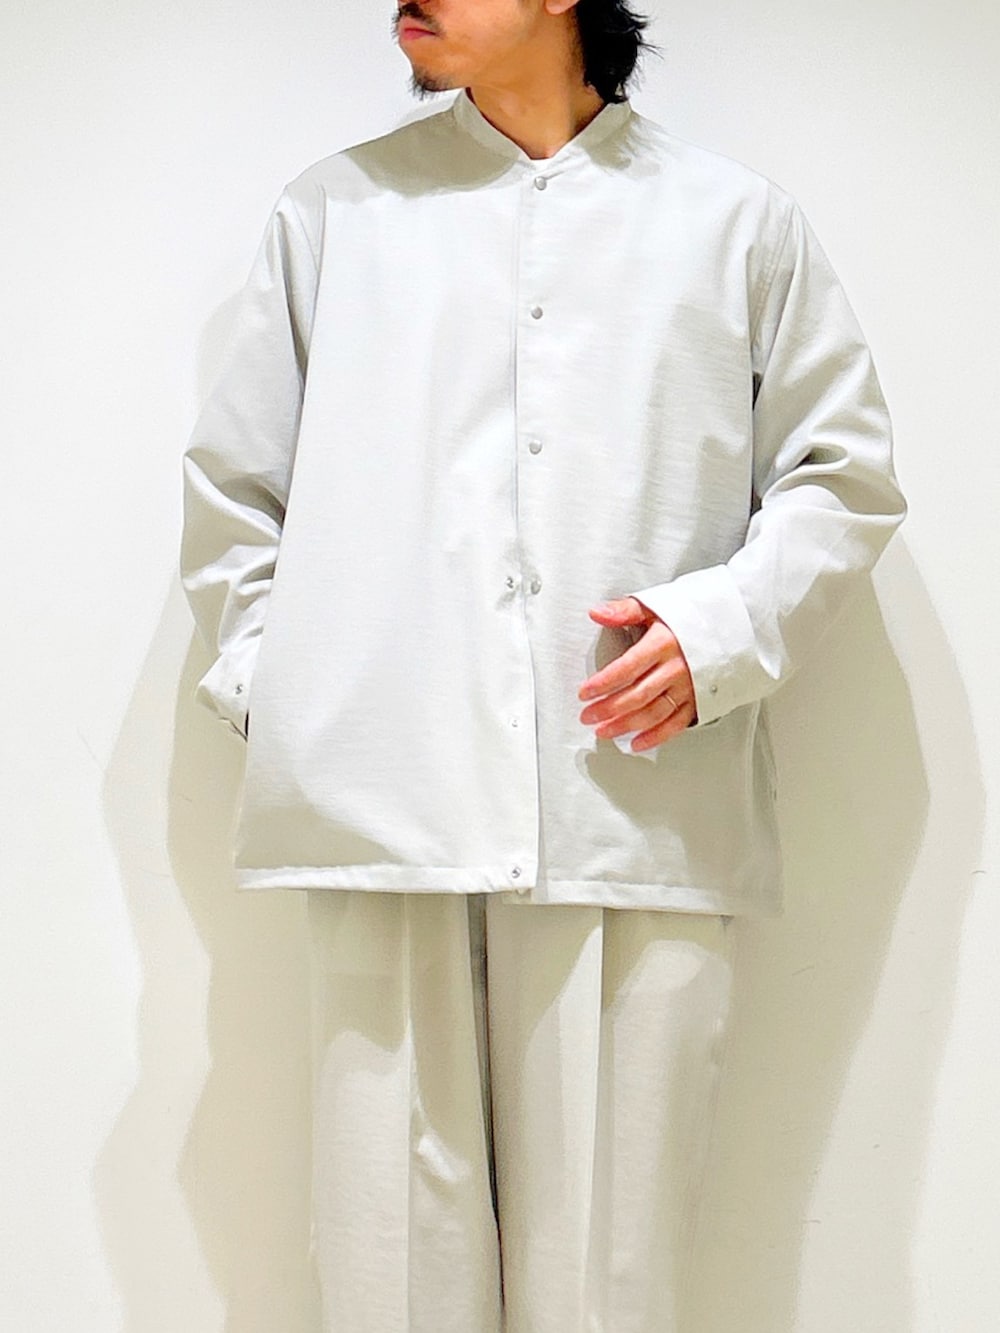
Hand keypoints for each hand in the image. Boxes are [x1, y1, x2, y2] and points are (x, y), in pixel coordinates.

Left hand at [578, 597, 696, 750]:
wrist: (733, 625)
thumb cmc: (693, 616)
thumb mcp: (657, 605)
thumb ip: (625, 610)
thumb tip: (597, 613)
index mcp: (663, 643)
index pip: (627, 668)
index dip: (603, 683)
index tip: (585, 692)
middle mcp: (676, 668)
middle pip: (637, 695)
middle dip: (608, 709)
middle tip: (588, 716)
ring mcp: (689, 687)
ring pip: (654, 713)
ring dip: (626, 725)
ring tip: (604, 731)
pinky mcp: (700, 700)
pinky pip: (676, 723)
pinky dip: (656, 737)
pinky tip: (637, 743)